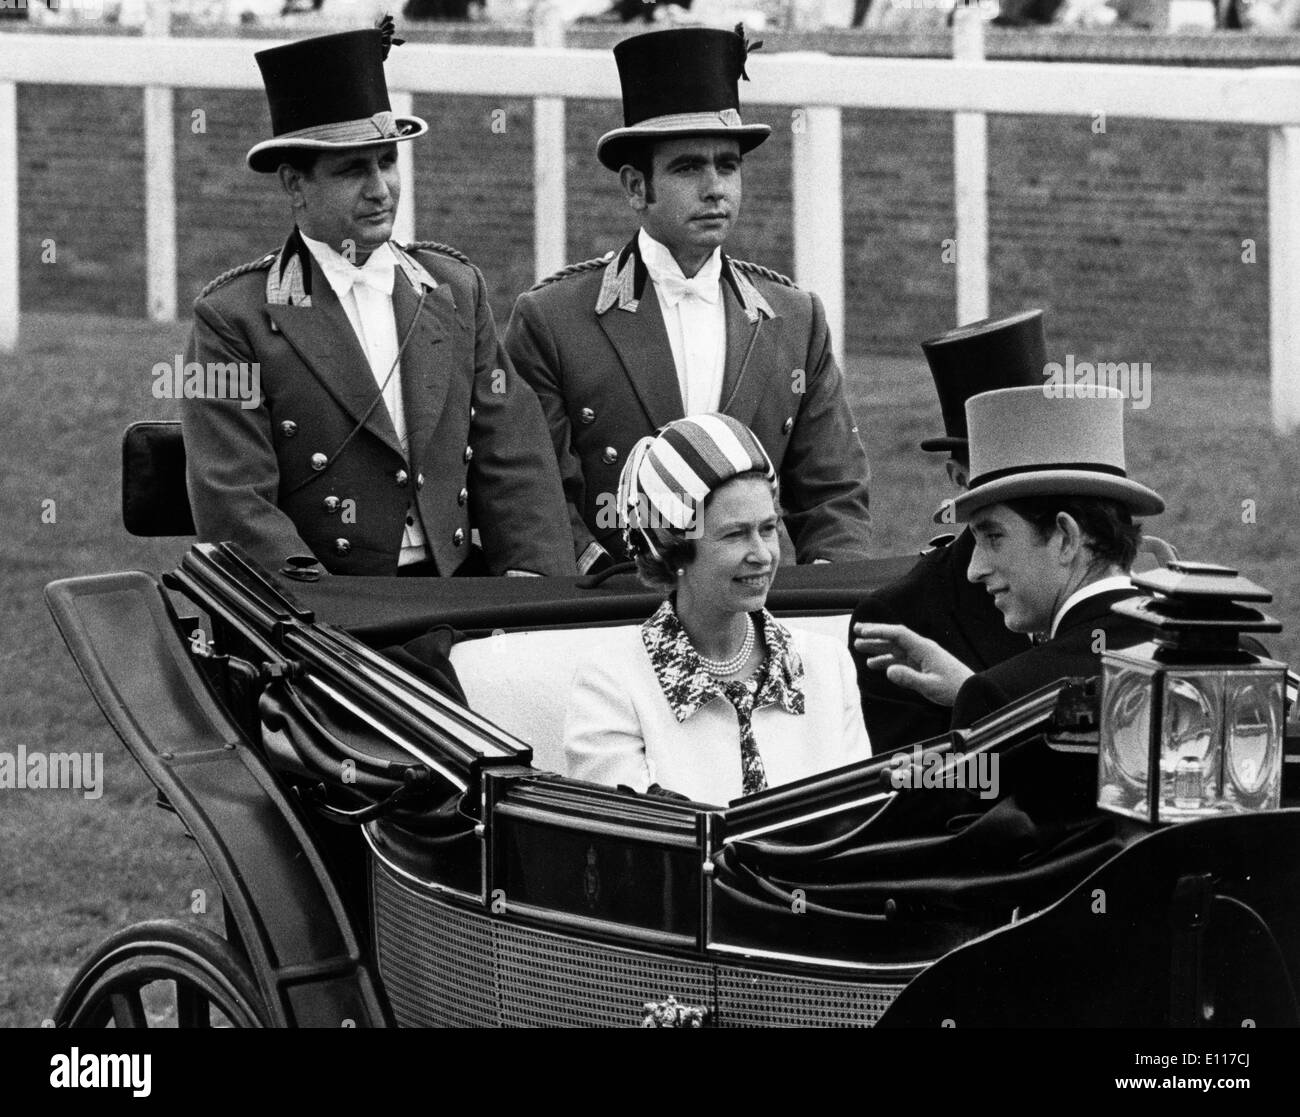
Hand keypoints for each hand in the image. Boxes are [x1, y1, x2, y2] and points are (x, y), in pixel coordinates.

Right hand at [852, 621, 973, 707]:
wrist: (970, 691)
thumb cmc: (954, 688)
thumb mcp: (930, 686)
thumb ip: (909, 678)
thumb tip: (888, 670)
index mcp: (924, 648)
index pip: (898, 634)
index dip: (880, 631)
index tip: (863, 631)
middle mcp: (920, 649)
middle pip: (894, 637)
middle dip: (875, 633)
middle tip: (856, 630)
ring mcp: (920, 656)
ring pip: (894, 648)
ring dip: (876, 646)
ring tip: (858, 646)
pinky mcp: (920, 665)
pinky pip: (898, 659)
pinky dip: (885, 660)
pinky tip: (872, 664)